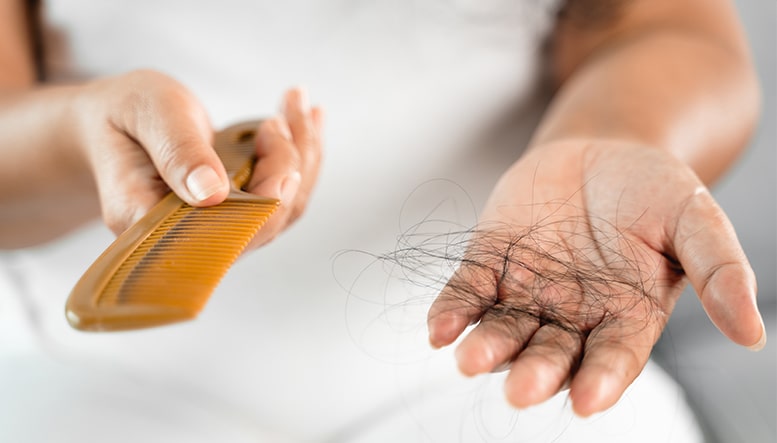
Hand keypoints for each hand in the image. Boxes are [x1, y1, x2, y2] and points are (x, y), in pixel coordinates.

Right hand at [72, 70, 320, 249]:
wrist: (114, 126)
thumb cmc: (123, 117)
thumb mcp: (147, 114)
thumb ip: (178, 151)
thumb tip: (212, 194)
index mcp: (148, 221)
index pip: (224, 230)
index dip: (265, 195)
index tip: (275, 135)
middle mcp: (184, 240)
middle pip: (265, 222)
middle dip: (291, 162)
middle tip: (284, 112)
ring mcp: (214, 233)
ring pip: (282, 211)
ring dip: (301, 157)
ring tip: (300, 109)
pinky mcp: (234, 220)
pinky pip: (280, 200)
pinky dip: (298, 160)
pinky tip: (302, 125)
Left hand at [427, 139, 765, 415]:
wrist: (599, 150)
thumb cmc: (650, 188)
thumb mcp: (693, 217)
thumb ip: (719, 269)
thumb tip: (753, 333)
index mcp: (625, 314)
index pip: (614, 357)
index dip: (602, 378)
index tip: (588, 399)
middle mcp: (572, 315)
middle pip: (552, 352)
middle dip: (536, 372)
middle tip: (521, 390)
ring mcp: (527, 291)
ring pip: (504, 329)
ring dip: (487, 347)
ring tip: (471, 359)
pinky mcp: (489, 263)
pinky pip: (467, 293)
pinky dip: (452, 312)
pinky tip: (439, 329)